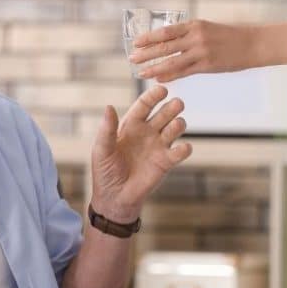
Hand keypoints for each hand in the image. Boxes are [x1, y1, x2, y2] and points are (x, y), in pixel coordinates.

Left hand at [90, 86, 191, 223]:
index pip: (144, 105)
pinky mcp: (166, 162)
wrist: (115, 197)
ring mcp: (158, 146)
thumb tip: (108, 107)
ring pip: (175, 128)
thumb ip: (106, 129)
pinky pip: (180, 151)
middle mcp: (147, 132)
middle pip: (164, 113)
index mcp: (131, 125)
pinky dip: (185, 148)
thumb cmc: (105, 171)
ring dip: (179, 124)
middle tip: (177, 104)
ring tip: (175, 126)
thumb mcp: (102, 149)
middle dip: (172, 107)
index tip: (162, 89)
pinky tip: (182, 148)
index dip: (153, 96)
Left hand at [129, 20, 255, 81]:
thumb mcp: (208, 28)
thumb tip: (170, 41)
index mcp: (195, 24)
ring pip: (172, 61)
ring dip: (154, 67)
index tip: (135, 42)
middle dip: (146, 53)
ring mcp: (201, 52)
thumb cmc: (230, 35)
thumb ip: (190, 34)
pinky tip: (158, 79)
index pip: (166, 31)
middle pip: (165, 46)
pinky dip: (170, 76)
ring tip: (140, 72)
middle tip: (131, 58)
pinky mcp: (207, 65)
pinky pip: (184, 72)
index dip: (149, 37)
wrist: (253, 43)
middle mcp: (196, 37)